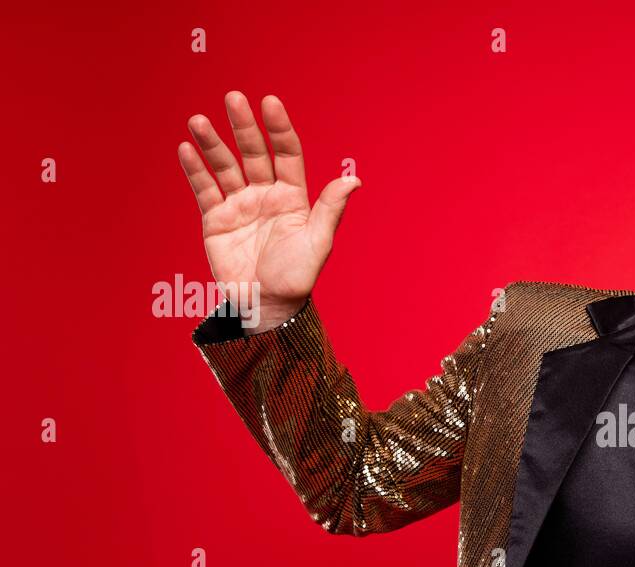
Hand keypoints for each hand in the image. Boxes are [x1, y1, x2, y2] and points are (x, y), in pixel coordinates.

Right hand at [177, 91, 361, 331]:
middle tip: (233, 97)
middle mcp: (266, 195)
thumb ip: (330, 209)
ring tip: (198, 121)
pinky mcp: (216, 219)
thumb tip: (353, 179)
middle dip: (244, 126)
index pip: (286, 154)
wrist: (266, 306)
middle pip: (254, 153)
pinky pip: (204, 189)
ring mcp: (240, 205)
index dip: (279, 129)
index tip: (270, 103)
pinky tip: (186, 148)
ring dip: (212, 143)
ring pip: (225, 166)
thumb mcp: (318, 243)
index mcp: (293, 198)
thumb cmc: (296, 278)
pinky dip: (195, 169)